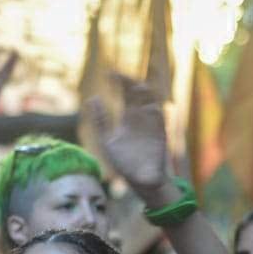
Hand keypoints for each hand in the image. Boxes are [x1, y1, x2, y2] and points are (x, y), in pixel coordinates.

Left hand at [88, 75, 170, 193]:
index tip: (108, 73)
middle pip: (137, 91)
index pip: (125, 92)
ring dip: (143, 92)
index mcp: (128, 118)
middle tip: (117, 75)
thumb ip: (100, 120)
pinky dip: (154, 109)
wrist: (141, 181)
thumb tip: (91, 98)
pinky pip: (159, 117)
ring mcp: (152, 123)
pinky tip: (146, 105)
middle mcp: (141, 117)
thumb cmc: (123, 163)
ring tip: (132, 87)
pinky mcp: (161, 133)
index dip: (118, 81)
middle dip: (128, 81)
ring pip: (150, 100)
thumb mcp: (106, 140)